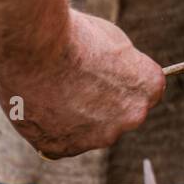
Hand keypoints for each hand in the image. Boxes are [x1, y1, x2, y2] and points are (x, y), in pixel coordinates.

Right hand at [0, 11, 165, 158]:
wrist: (34, 46)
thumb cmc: (73, 35)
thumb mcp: (114, 41)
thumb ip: (125, 67)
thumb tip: (123, 76)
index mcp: (149, 89)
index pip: (143, 92)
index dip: (120, 81)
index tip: (102, 73)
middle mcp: (132, 118)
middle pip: (117, 115)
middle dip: (99, 103)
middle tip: (72, 82)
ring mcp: (98, 137)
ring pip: (87, 131)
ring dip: (74, 118)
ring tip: (50, 91)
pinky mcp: (63, 147)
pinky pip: (58, 141)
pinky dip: (48, 128)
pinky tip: (38, 107)